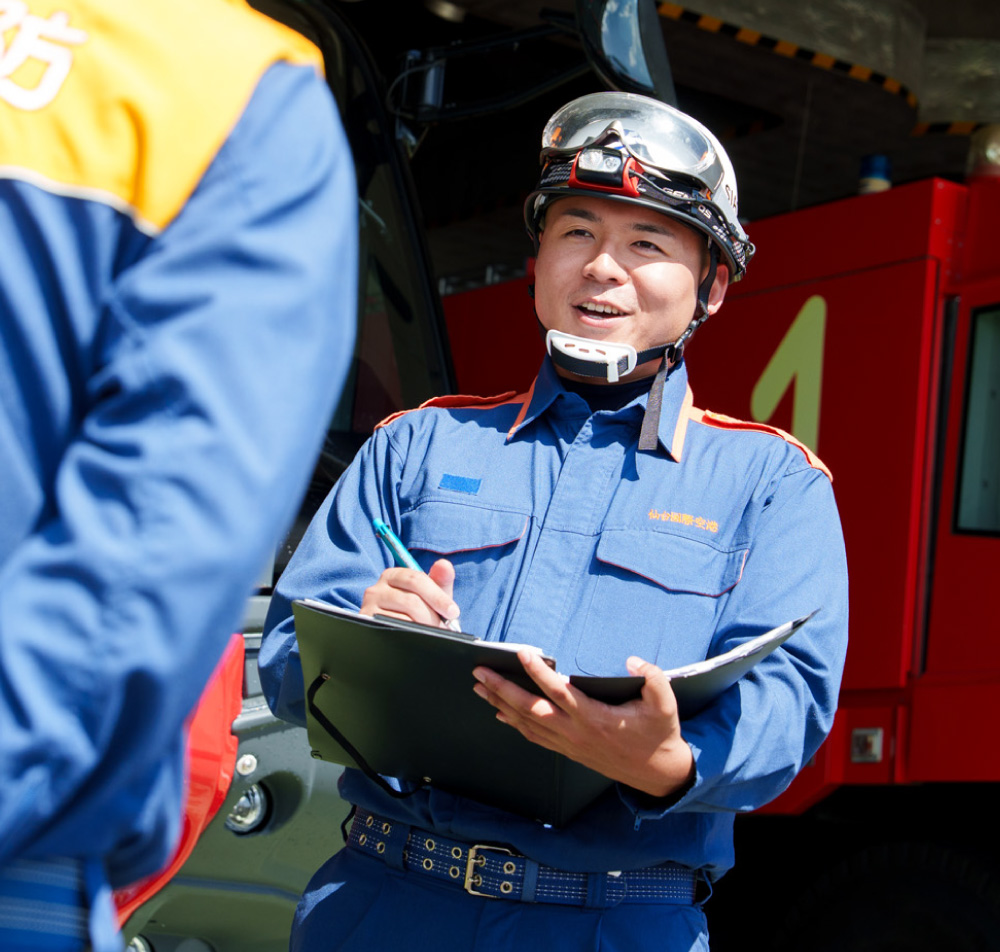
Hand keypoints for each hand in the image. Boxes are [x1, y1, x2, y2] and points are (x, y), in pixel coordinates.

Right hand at [359, 558, 460, 628]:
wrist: (398, 634)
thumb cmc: (418, 612)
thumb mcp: (431, 596)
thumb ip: (440, 580)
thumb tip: (445, 565)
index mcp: (393, 575)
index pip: (417, 580)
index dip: (438, 596)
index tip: (453, 611)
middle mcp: (377, 588)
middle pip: (411, 600)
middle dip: (432, 615)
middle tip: (441, 626)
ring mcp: (369, 607)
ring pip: (404, 617)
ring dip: (422, 626)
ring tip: (428, 631)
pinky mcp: (367, 623)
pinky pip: (394, 629)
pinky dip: (409, 634)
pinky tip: (413, 635)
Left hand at [472, 653, 694, 798]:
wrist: (657, 773)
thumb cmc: (658, 733)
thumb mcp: (665, 702)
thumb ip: (653, 677)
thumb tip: (633, 661)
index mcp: (595, 717)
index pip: (559, 691)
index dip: (539, 672)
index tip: (523, 653)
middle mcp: (575, 732)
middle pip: (530, 708)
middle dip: (502, 688)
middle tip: (480, 671)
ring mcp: (569, 744)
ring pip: (527, 723)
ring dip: (500, 704)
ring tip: (480, 687)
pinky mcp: (568, 750)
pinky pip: (534, 736)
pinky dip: (514, 723)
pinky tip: (500, 712)